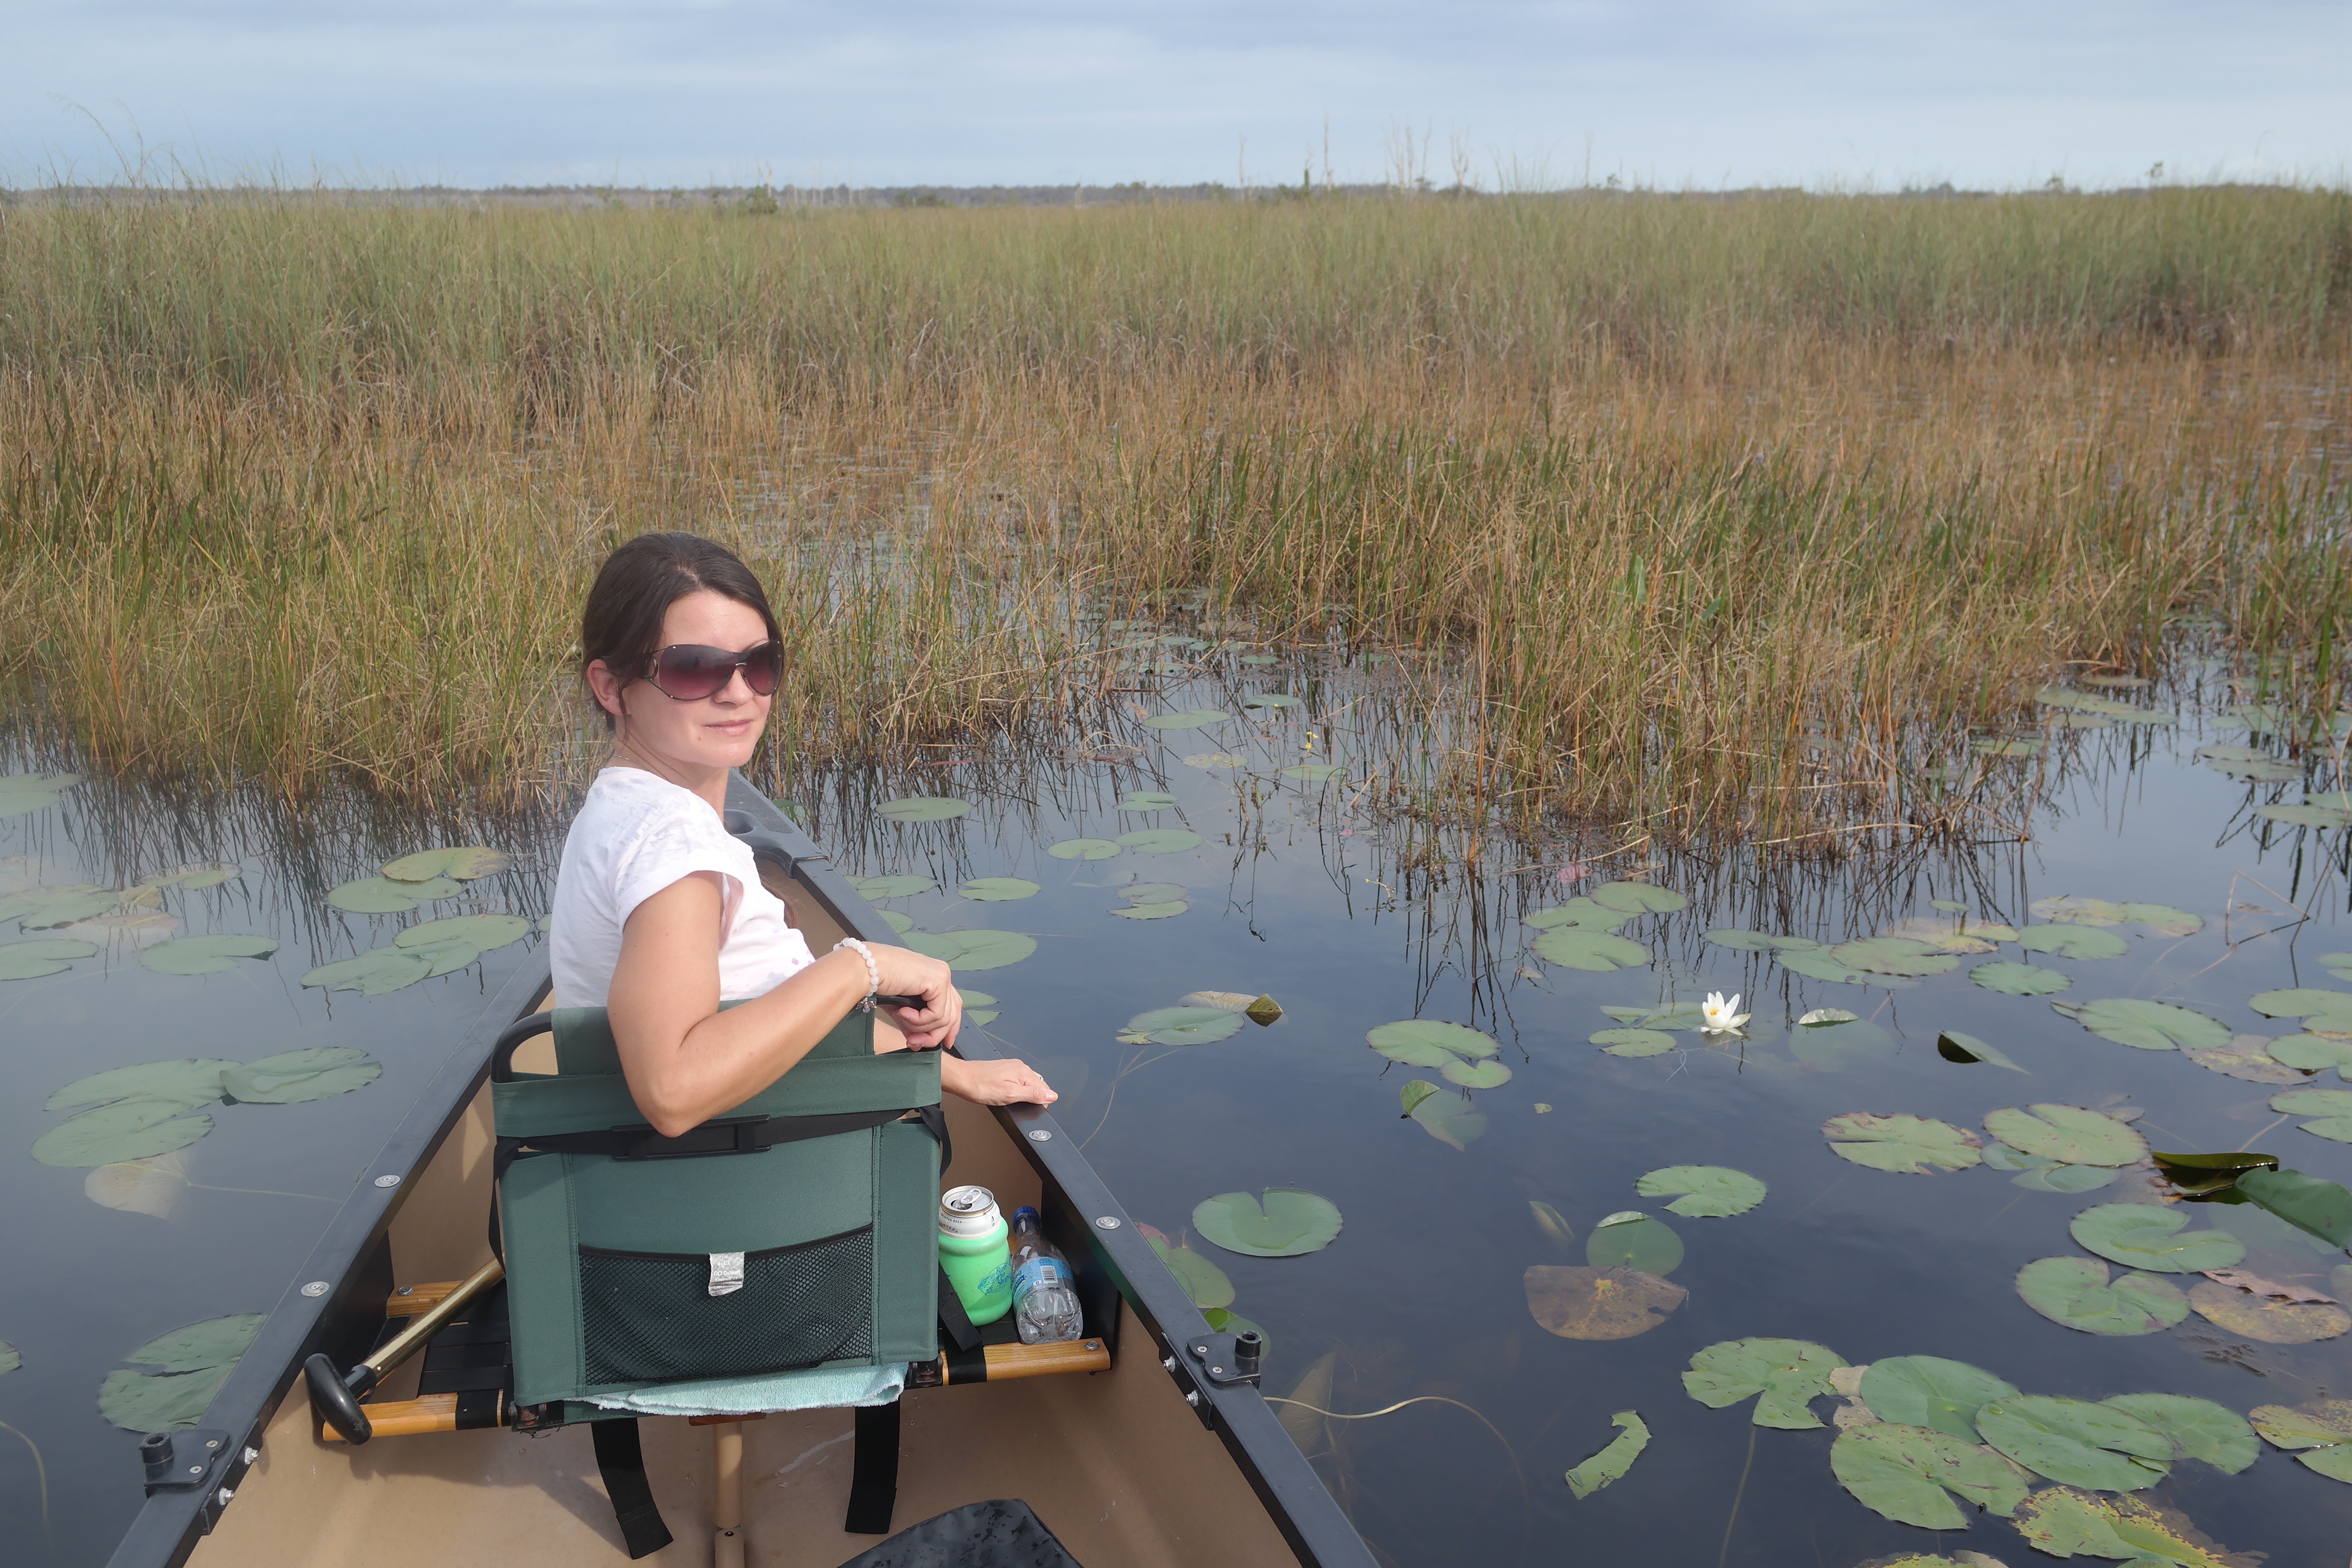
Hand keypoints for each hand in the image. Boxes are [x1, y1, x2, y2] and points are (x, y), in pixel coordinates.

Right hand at [869, 945, 959, 1049]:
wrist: (866, 969)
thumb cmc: (880, 983)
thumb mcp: (901, 1008)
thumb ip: (914, 1023)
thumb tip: (919, 1044)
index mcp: (936, 977)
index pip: (954, 1007)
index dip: (950, 1029)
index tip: (944, 1045)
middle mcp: (943, 973)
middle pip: (953, 1015)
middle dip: (934, 1035)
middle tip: (914, 1044)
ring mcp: (943, 976)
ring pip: (945, 1019)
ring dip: (920, 1027)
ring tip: (901, 1018)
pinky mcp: (939, 980)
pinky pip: (937, 1014)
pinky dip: (919, 1020)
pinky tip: (902, 1012)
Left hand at [942, 1055, 1056, 1106]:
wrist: (961, 1079)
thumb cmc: (980, 1087)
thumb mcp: (1010, 1095)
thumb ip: (1032, 1095)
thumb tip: (1051, 1095)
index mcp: (1024, 1072)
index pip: (1044, 1089)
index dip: (1041, 1102)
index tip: (1032, 1110)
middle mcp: (1020, 1067)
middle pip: (1037, 1085)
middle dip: (1033, 1097)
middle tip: (1018, 1106)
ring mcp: (1011, 1067)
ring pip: (1027, 1083)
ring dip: (1024, 1093)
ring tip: (1011, 1101)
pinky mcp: (1004, 1069)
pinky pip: (1017, 1080)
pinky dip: (1016, 1089)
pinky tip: (1006, 1094)